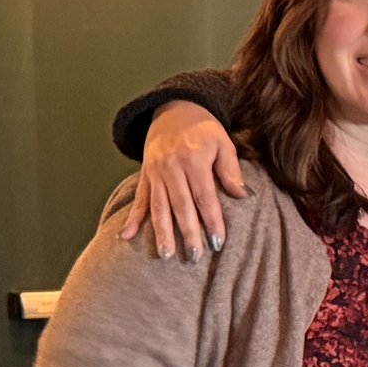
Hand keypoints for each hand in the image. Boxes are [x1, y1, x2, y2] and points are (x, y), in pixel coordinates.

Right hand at [118, 102, 244, 258]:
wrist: (174, 109)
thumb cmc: (204, 129)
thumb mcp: (223, 143)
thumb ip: (230, 170)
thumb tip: (241, 195)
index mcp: (193, 160)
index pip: (204, 197)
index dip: (212, 221)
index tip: (218, 242)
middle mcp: (171, 168)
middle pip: (180, 206)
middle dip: (187, 233)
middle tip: (194, 257)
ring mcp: (155, 172)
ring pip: (158, 206)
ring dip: (161, 232)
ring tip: (166, 255)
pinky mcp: (145, 174)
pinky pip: (138, 198)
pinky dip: (132, 218)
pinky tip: (126, 236)